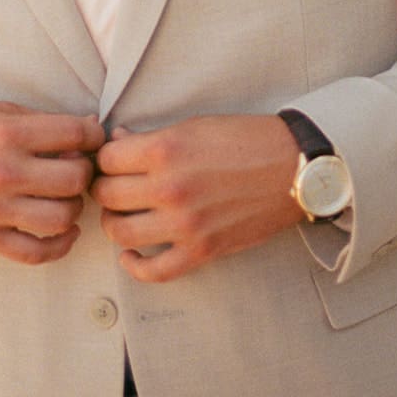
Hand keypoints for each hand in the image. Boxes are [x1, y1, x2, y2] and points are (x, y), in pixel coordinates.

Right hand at [0, 103, 104, 265]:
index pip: (74, 135)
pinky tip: (65, 231)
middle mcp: (3, 172)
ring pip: (61, 218)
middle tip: (79, 168)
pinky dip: (59, 246)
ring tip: (67, 197)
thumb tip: (92, 128)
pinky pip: (35, 253)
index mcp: (7, 133)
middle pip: (74, 179)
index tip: (92, 140)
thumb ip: (42, 120)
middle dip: (85, 172)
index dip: (93, 136)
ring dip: (74, 208)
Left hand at [91, 114, 302, 281]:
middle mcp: (170, 188)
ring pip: (121, 232)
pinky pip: (154, 271)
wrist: (292, 166)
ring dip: (115, 224)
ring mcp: (185, 224)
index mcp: (165, 149)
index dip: (105, 159)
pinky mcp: (202, 251)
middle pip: (107, 195)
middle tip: (114, 186)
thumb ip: (151, 138)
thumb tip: (115, 143)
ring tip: (123, 214)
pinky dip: (135, 266)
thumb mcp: (193, 126)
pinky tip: (131, 253)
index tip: (112, 162)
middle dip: (105, 189)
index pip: (106, 159)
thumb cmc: (244, 139)